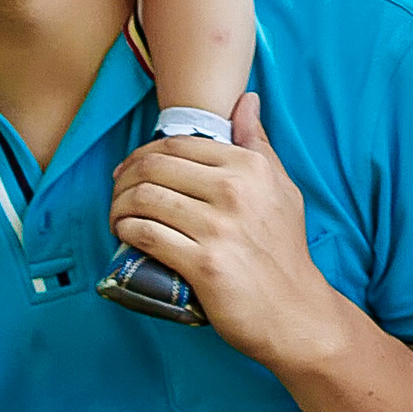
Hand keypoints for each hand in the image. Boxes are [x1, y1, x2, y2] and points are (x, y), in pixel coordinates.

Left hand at [107, 95, 340, 368]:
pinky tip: (125, 235)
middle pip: (154, 167)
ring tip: (118, 216)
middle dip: (124, 178)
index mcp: (251, 167)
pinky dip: (127, 231)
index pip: (178, 144)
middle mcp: (234, 191)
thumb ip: (259, 143)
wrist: (295, 311)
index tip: (131, 170)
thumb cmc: (284, 249)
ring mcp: (218, 228)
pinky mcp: (203, 264)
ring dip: (119, 206)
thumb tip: (246, 100)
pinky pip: (147, 235)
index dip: (143, 153)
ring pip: (144, 199)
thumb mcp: (282, 188)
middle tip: (118, 194)